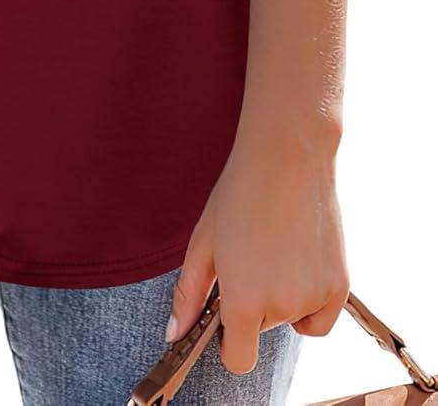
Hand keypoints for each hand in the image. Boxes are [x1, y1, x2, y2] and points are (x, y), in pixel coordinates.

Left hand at [165, 120, 348, 373]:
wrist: (287, 157)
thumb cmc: (239, 194)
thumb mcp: (203, 242)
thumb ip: (188, 294)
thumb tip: (174, 334)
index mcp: (243, 302)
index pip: (238, 359)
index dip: (229, 342)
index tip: (227, 317)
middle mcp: (281, 308)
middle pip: (261, 329)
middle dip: (252, 302)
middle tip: (251, 253)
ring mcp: (314, 297)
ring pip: (290, 318)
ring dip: (282, 296)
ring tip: (275, 246)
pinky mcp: (340, 286)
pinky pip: (320, 317)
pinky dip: (311, 302)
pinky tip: (299, 263)